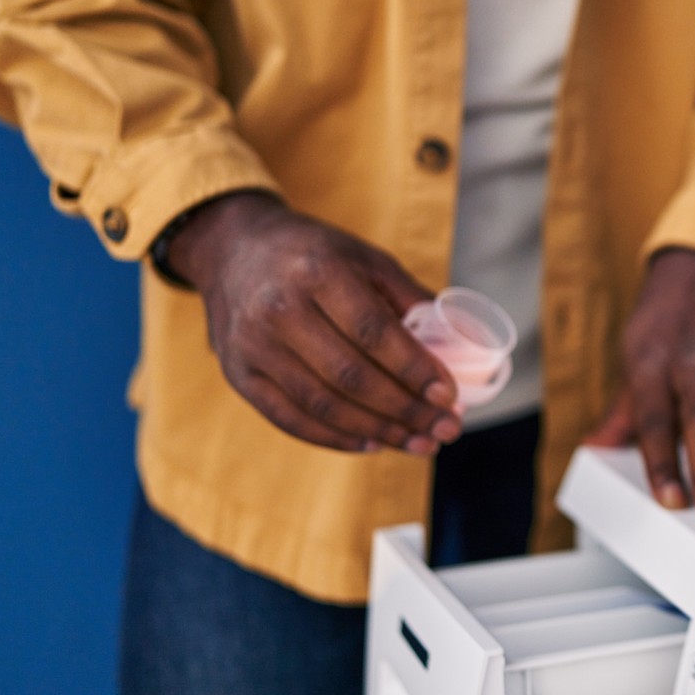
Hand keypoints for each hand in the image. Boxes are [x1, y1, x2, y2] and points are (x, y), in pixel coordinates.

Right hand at [166, 191, 462, 454]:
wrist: (233, 249)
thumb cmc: (315, 255)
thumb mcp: (366, 257)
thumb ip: (410, 298)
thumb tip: (461, 341)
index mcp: (319, 273)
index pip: (374, 332)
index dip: (414, 369)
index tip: (449, 396)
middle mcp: (279, 309)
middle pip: (351, 376)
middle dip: (406, 411)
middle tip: (446, 429)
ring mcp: (253, 346)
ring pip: (323, 405)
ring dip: (379, 432)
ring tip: (419, 443)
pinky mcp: (239, 374)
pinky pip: (291, 419)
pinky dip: (335, 439)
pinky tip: (373, 444)